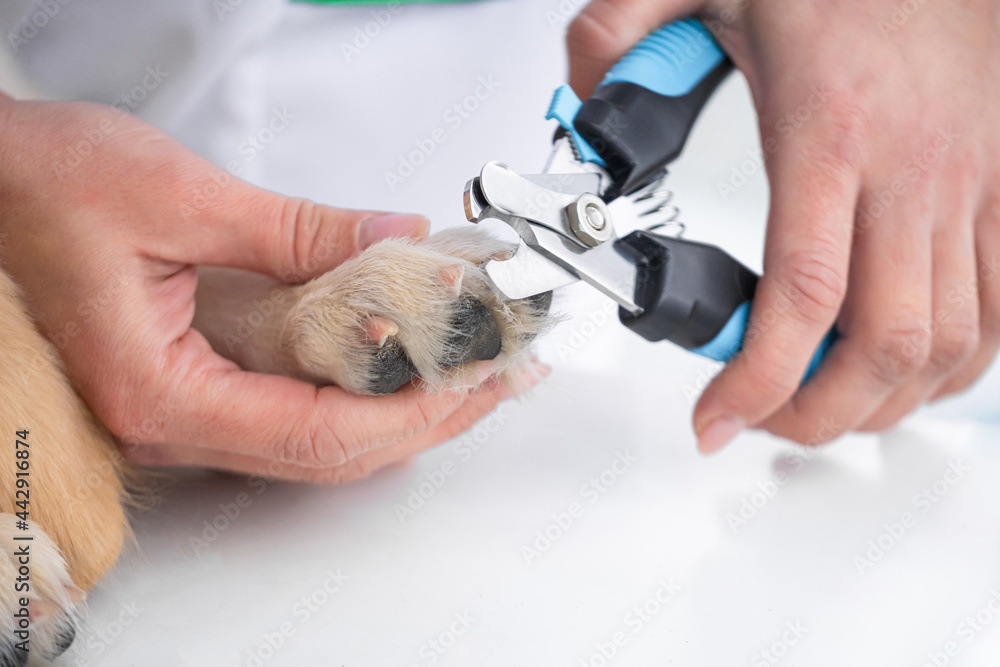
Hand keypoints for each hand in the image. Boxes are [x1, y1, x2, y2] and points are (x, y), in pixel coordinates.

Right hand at [0, 94, 523, 481]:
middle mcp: (170, 419)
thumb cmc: (40, 187)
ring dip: (398, 411)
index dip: (406, 412)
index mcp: (158, 388)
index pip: (314, 433)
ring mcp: (182, 410)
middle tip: (493, 379)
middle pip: (325, 452)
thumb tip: (396, 239)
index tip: (471, 379)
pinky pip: (292, 411)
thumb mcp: (182, 196)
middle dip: (422, 418)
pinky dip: (357, 393)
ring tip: (466, 372)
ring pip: (313, 441)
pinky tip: (400, 364)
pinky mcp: (194, 386)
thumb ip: (301, 230)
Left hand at [567, 0, 999, 449]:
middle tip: (759, 424)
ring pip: (950, 341)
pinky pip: (998, 305)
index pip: (804, 292)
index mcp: (829, 131)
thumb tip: (580, 98)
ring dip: (881, 401)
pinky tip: (901, 371)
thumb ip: (621, 32)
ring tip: (816, 409)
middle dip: (817, 413)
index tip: (715, 419)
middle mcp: (911, 170)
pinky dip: (950, 363)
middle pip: (885, 342)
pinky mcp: (999, 188)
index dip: (758, 380)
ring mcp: (968, 186)